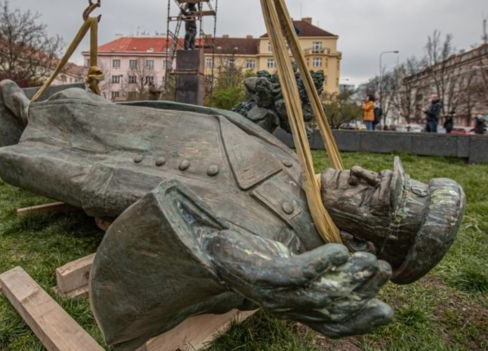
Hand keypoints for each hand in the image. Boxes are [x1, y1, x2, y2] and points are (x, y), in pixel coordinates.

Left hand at [204, 230, 392, 337]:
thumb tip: (351, 269)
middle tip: (382, 270)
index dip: (360, 323)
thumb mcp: (287, 270)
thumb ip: (314, 276)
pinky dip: (321, 265)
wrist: (211, 246)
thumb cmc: (252, 257)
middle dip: (361, 292)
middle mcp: (284, 308)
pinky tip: (340, 251)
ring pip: (319, 293)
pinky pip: (296, 274)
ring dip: (348, 278)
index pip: (331, 327)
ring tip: (368, 259)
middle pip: (331, 309)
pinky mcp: (262, 275)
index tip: (387, 310)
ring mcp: (272, 294)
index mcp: (292, 310)